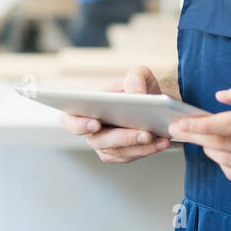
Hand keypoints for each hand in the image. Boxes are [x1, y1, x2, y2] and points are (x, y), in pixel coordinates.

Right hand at [57, 64, 171, 162]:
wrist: (157, 103)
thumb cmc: (140, 87)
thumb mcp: (140, 73)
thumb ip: (135, 78)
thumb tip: (136, 95)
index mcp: (87, 107)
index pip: (68, 119)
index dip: (77, 124)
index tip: (96, 124)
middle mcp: (92, 129)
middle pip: (98, 141)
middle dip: (123, 138)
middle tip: (144, 133)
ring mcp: (105, 144)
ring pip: (118, 152)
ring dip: (140, 146)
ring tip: (158, 136)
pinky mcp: (121, 154)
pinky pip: (131, 157)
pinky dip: (147, 150)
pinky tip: (161, 142)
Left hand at [167, 78, 230, 192]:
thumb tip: (220, 97)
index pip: (229, 124)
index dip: (201, 125)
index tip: (183, 122)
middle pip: (222, 144)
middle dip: (196, 137)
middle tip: (181, 130)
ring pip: (226, 160)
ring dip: (208, 149)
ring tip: (203, 140)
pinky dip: (223, 164)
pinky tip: (222, 154)